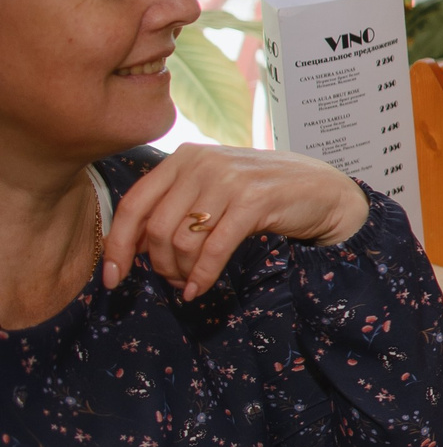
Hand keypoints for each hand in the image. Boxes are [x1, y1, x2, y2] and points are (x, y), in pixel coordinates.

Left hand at [103, 144, 369, 300]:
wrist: (325, 190)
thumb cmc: (266, 194)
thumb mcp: (215, 188)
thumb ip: (179, 203)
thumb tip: (135, 246)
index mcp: (185, 157)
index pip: (134, 204)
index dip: (117, 245)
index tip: (113, 277)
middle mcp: (202, 163)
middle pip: (156, 228)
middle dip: (158, 264)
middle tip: (171, 281)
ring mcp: (228, 179)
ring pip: (182, 240)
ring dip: (181, 273)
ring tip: (190, 284)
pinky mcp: (254, 200)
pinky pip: (214, 248)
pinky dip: (202, 275)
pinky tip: (199, 289)